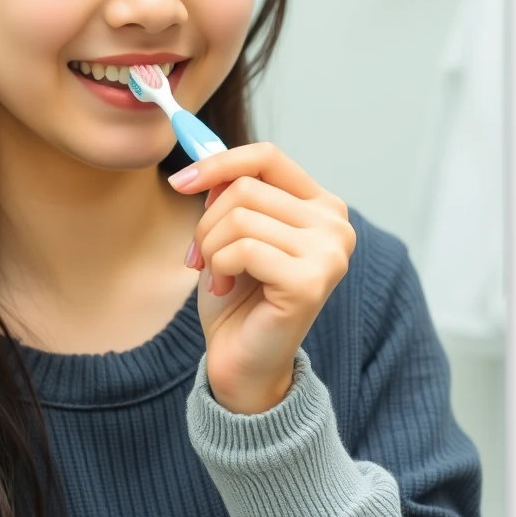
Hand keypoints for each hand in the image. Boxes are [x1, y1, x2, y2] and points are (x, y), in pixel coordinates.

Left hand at [170, 143, 355, 414]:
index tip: (179, 182)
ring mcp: (330, 253)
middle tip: (201, 255)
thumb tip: (202, 166)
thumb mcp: (231, 230)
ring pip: (240, 217)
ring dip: (211, 247)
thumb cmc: (238, 293)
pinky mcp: (310, 282)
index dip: (218, 163)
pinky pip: (242, 249)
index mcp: (321, 205)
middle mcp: (336, 224)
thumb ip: (230, 193)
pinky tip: (227, 289)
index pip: (267, 157)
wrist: (242, 359)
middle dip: (207, 221)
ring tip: (218, 274)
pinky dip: (220, 267)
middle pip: (245, 187)